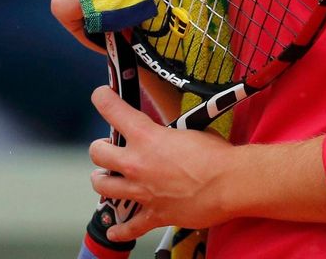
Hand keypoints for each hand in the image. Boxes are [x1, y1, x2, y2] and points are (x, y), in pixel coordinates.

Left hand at [89, 87, 234, 240]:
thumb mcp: (188, 130)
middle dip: (100, 147)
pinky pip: (129, 227)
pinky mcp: (153, 214)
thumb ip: (169, 133)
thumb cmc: (213, 153)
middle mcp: (137, 163)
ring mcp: (142, 191)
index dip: (103, 99)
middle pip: (98, 153)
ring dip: (102, 181)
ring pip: (103, 187)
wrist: (227, 182)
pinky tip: (115, 230)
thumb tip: (167, 134)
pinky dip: (121, 230)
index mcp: (147, 137)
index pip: (114, 111)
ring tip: (105, 179)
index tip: (100, 95)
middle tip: (107, 146)